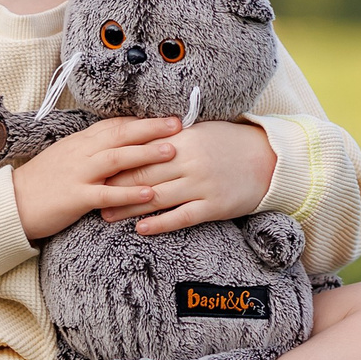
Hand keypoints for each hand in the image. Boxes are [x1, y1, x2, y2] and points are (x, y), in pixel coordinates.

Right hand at [11, 116, 183, 240]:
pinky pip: (106, 195)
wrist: (11, 203)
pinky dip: (129, 194)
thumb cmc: (42, 181)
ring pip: (116, 159)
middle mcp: (81, 153)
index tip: (167, 117)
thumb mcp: (66, 156)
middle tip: (179, 125)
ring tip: (172, 152)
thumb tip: (118, 140)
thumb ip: (90, 148)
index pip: (115, 124)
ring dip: (146, 154)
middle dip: (152, 129)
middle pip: (120, 135)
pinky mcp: (75, 198)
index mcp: (80, 142)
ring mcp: (78, 174)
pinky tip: (150, 193)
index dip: (142, 120)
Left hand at [103, 119, 278, 234]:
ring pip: (157, 198)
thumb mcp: (201, 130)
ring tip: (105, 214)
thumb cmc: (230, 142)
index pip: (141, 151)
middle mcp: (190, 161)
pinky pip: (181, 217)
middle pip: (143, 176)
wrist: (270, 160)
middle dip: (113, 187)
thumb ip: (171, 135)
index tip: (95, 168)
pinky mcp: (214, 206)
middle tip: (90, 195)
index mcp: (184, 138)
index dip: (116, 161)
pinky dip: (159, 224)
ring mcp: (202, 185)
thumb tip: (137, 140)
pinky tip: (141, 229)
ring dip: (128, 208)